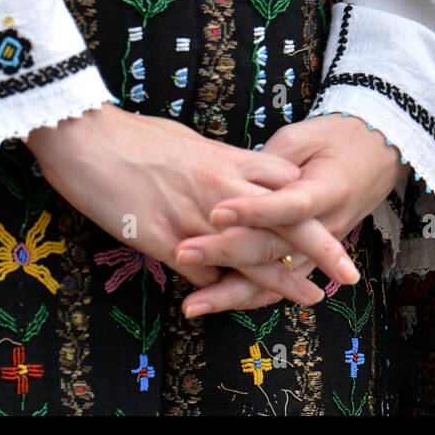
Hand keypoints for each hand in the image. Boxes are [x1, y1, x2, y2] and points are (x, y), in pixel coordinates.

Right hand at [24, 104, 356, 305]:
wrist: (86, 137)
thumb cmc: (136, 136)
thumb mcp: (191, 143)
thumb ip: (221, 164)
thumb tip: (239, 174)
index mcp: (229, 160)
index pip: (288, 185)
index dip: (314, 208)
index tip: (336, 223)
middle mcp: (222, 188)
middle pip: (285, 221)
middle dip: (321, 248)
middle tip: (347, 272)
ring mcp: (195, 216)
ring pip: (252, 255)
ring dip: (282, 281)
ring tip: (310, 297)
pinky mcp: (164, 239)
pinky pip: (202, 270)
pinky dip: (215, 283)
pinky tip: (223, 293)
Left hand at [173, 114, 410, 314]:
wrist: (379, 151)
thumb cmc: (338, 137)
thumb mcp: (305, 137)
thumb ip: (271, 163)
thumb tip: (233, 184)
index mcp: (329, 187)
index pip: (289, 206)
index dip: (254, 211)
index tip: (216, 211)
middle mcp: (327, 224)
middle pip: (275, 246)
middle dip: (225, 252)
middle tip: (182, 252)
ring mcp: (321, 246)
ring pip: (276, 277)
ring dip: (232, 292)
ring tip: (192, 304)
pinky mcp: (313, 256)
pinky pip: (280, 282)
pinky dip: (248, 296)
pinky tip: (213, 303)